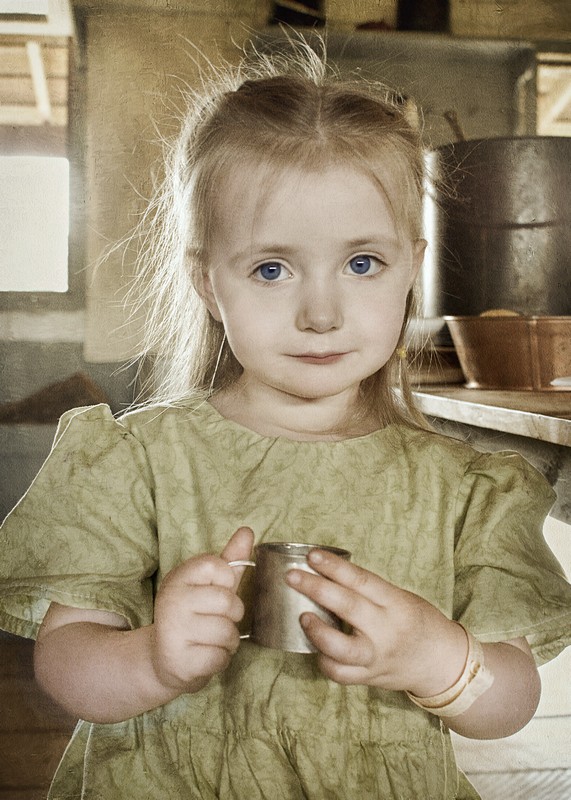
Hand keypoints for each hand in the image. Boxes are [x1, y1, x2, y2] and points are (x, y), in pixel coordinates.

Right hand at [151, 526, 253, 692]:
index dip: (227, 580)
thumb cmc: (195, 617)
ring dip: (228, 641)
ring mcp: (173, 631)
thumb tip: (247, 531)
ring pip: (227, 632)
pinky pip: (220, 658)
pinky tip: (205, 656)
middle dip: (233, 615)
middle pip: (228, 602)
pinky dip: (220, 660)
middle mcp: (171, 601)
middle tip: (217, 620)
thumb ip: (230, 560)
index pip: (217, 565)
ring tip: (211, 640)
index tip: (218, 589)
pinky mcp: (179, 661)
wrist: (163, 660)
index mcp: (179, 577)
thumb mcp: (211, 585)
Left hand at [286, 549, 466, 696]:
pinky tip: (316, 648)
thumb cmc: (418, 622)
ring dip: (317, 631)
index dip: (334, 567)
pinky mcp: (370, 677)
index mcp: (395, 602)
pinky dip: (324, 661)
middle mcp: (386, 629)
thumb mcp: (400, 598)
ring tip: (303, 617)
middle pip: (347, 606)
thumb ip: (369, 591)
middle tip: (292, 577)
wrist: (443, 662)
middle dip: (316, 589)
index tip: (312, 556)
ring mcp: (377, 656)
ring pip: (341, 648)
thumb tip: (326, 574)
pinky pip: (340, 673)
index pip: (361, 580)